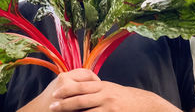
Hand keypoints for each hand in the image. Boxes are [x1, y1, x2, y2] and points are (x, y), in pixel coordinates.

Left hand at [19, 68, 181, 111]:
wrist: (142, 103)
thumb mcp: (108, 88)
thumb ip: (95, 88)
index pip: (80, 86)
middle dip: (65, 102)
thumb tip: (79, 87)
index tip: (55, 92)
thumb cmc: (122, 96)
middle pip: (80, 97)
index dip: (67, 89)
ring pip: (86, 110)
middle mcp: (104, 93)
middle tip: (53, 106)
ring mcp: (108, 105)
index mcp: (101, 85)